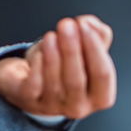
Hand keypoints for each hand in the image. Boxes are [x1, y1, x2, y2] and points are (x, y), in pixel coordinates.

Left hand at [0, 14, 115, 118]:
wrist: (27, 81)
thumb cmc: (61, 66)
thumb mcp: (83, 49)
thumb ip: (95, 34)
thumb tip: (91, 23)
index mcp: (99, 96)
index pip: (103, 74)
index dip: (94, 48)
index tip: (85, 25)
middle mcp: (78, 106)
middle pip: (77, 79)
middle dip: (72, 49)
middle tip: (66, 25)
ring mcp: (53, 107)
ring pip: (54, 82)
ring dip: (53, 55)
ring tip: (51, 35)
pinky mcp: (29, 101)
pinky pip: (34, 85)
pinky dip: (37, 67)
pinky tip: (38, 53)